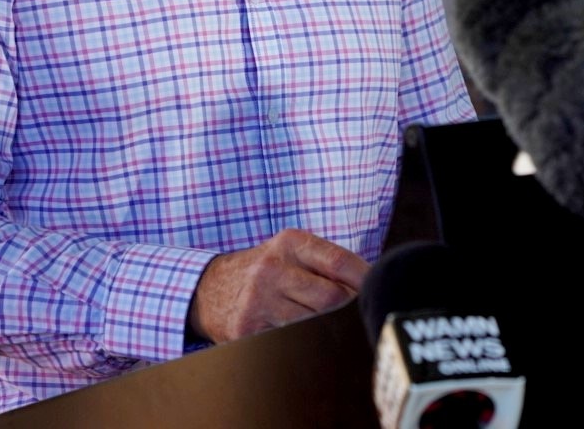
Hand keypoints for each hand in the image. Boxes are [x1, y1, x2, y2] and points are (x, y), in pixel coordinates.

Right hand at [188, 228, 369, 343]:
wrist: (207, 290)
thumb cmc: (264, 270)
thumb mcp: (290, 252)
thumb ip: (326, 263)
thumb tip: (372, 283)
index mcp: (289, 243)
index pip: (339, 262)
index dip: (364, 279)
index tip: (376, 289)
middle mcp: (272, 269)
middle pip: (332, 298)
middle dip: (347, 307)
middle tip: (351, 311)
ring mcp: (258, 301)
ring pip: (314, 323)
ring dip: (324, 327)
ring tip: (321, 322)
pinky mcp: (247, 331)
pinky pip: (290, 340)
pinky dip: (301, 340)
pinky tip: (298, 333)